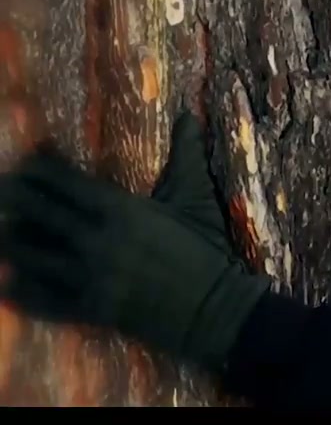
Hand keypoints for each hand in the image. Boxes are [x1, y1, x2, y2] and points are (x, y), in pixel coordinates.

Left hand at [0, 110, 270, 369]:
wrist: (216, 310)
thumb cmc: (207, 251)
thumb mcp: (197, 200)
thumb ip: (186, 155)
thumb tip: (188, 114)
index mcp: (120, 210)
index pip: (63, 181)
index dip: (37, 167)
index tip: (26, 160)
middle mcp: (95, 240)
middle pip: (36, 213)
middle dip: (13, 197)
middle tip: (4, 189)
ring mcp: (88, 277)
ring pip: (28, 256)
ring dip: (11, 241)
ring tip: (5, 231)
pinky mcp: (89, 310)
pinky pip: (39, 299)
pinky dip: (19, 290)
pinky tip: (10, 281)